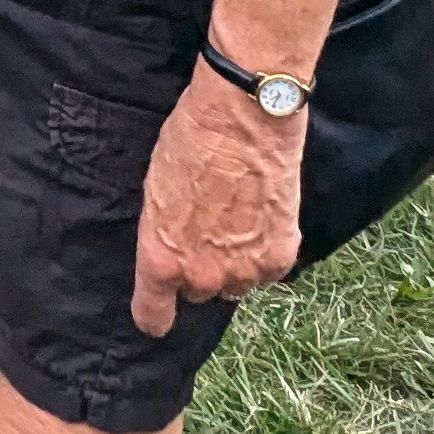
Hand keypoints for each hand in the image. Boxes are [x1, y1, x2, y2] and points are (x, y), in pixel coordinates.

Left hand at [128, 72, 304, 335]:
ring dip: (237, 263)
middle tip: (208, 231)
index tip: (158, 315)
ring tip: (238, 219)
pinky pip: (270, 270)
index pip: (153, 315)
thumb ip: (165, 233)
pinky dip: (267, 250)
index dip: (155, 316)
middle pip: (200, 292)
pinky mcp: (280, 256)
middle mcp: (202, 275)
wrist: (243, 117)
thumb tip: (174, 250)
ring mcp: (244, 270)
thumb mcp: (156, 191)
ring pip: (237, 283)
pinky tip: (263, 216)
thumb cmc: (190, 141)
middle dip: (201, 269)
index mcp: (161, 259)